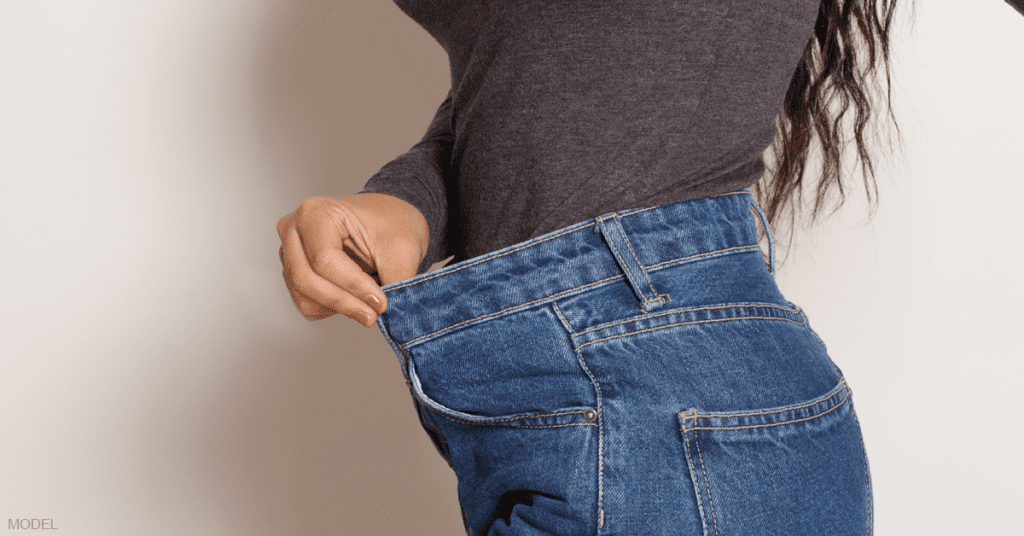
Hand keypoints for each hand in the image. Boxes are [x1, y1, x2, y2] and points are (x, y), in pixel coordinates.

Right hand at [276, 193, 428, 326]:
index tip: (380, 302)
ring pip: (303, 296)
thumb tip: (390, 317)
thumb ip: (395, 281)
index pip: (324, 259)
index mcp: (316, 212)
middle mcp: (294, 230)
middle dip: (343, 302)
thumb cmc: (390, 223)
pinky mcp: (293, 272)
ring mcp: (289, 252)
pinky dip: (331, 308)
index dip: (353, 286)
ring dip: (338, 307)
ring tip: (368, 302)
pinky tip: (353, 296)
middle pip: (305, 279)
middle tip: (372, 315)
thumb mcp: (402, 248)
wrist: (387, 219)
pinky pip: (306, 303)